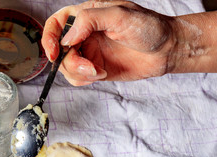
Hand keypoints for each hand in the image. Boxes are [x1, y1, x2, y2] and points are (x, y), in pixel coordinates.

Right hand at [41, 0, 175, 84]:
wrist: (166, 50)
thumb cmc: (148, 28)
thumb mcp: (120, 16)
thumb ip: (91, 21)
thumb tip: (67, 38)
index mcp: (88, 15)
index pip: (57, 23)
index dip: (49, 37)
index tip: (54, 53)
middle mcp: (86, 34)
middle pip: (60, 50)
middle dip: (71, 63)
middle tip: (90, 68)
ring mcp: (90, 53)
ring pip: (68, 67)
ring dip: (80, 73)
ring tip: (99, 72)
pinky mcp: (96, 70)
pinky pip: (79, 78)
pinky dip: (85, 80)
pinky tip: (101, 75)